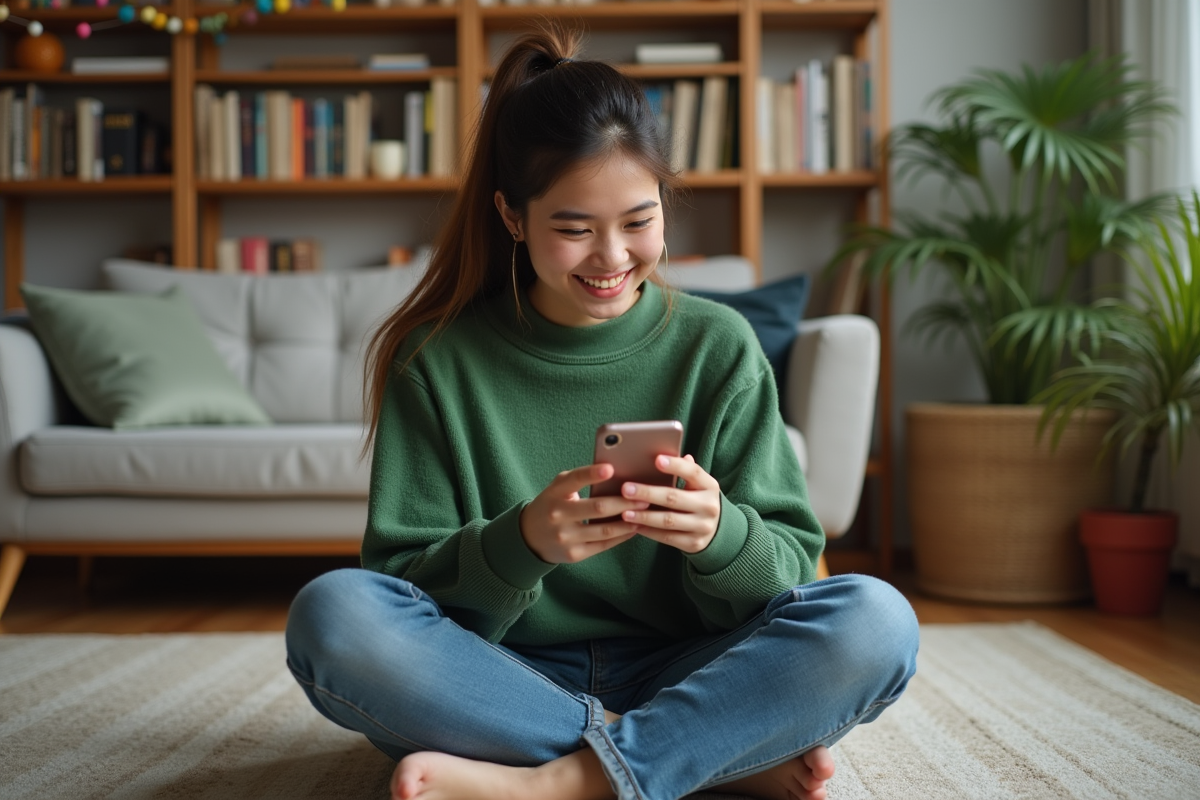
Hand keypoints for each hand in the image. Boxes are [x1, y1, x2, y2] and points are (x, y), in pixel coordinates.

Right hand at [520, 463, 650, 563]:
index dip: (592, 474)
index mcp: (555, 493)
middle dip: (625, 502)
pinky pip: (604, 545)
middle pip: (598, 508)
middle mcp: (558, 515)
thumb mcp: (558, 488)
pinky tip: (634, 528)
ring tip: (645, 513)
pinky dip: (622, 536)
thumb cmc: (552, 504)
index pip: (574, 480)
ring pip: (604, 530)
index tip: (611, 468)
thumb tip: (616, 473)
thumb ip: (580, 479)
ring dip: (628, 521)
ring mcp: (566, 537)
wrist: (529, 537)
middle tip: (645, 497)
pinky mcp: (574, 554)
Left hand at [619, 454, 721, 552]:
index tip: (656, 459)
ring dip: (644, 516)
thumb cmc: (698, 500)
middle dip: (648, 493)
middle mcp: (709, 506)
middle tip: (626, 489)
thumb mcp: (697, 485)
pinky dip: (649, 532)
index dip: (675, 465)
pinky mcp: (694, 543)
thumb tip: (662, 455)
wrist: (717, 530)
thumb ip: (683, 471)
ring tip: (625, 512)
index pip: (693, 472)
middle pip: (674, 497)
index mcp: (709, 486)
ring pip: (668, 520)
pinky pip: (667, 537)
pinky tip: (635, 526)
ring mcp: (702, 526)